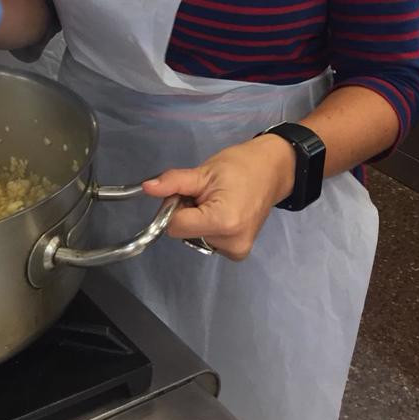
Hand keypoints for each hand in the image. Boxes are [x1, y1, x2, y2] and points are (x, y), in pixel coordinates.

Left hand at [142, 135, 296, 261]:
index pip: (175, 226)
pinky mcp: (239, 253)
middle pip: (185, 233)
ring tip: (217, 201)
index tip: (187, 192)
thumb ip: (174, 182)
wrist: (272, 171)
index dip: (175, 206)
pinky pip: (208, 241)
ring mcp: (236, 251)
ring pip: (195, 238)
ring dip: (197, 221)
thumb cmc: (240, 166)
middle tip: (204, 193)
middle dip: (187, 213)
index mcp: (222, 222)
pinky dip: (209, 228)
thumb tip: (146, 188)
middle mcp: (230, 243)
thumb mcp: (204, 171)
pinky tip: (223, 213)